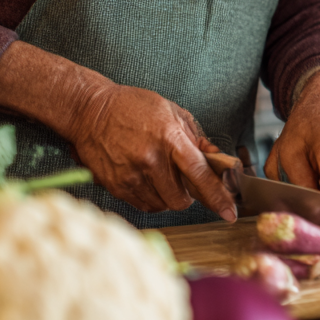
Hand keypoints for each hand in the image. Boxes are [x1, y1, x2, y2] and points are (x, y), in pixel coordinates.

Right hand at [64, 84, 239, 218]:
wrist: (91, 111)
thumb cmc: (134, 107)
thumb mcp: (172, 112)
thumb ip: (197, 138)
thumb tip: (218, 159)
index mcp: (169, 138)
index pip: (199, 174)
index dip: (217, 196)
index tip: (229, 212)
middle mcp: (150, 160)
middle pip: (180, 199)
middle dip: (188, 195)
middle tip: (183, 180)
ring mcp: (130, 175)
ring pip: (162, 205)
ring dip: (168, 196)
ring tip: (160, 174)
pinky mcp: (115, 186)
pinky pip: (143, 205)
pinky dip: (151, 197)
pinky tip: (146, 178)